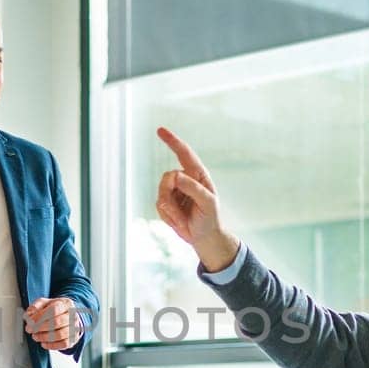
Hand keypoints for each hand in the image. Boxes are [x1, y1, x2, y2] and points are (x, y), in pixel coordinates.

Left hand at [25, 297, 81, 351]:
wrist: (68, 316)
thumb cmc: (56, 309)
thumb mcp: (45, 303)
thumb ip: (36, 306)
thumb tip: (30, 314)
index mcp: (66, 304)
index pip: (54, 310)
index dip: (40, 316)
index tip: (30, 322)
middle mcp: (73, 316)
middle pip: (57, 322)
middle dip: (40, 327)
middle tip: (30, 330)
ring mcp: (75, 328)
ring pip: (60, 334)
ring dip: (44, 337)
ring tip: (35, 336)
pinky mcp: (74, 339)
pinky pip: (63, 344)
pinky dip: (51, 345)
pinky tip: (43, 343)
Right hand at [154, 127, 239, 271]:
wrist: (204, 237)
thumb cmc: (210, 218)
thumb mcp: (208, 203)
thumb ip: (193, 188)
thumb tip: (176, 175)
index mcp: (198, 175)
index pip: (184, 153)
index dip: (172, 141)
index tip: (160, 130)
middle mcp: (184, 179)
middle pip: (167, 177)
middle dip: (170, 195)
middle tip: (179, 211)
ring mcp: (174, 191)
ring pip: (160, 192)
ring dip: (170, 209)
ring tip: (182, 219)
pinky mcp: (166, 202)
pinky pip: (158, 205)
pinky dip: (167, 216)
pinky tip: (178, 221)